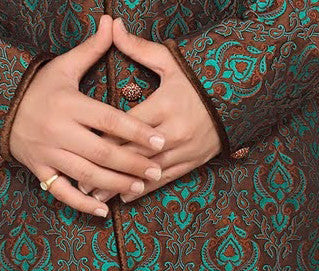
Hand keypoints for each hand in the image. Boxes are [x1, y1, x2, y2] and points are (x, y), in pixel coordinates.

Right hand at [8, 14, 165, 216]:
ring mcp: (49, 154)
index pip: (108, 120)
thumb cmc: (39, 88)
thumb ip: (91, 49)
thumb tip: (112, 22)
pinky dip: (83, 204)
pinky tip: (105, 211)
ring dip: (114, 184)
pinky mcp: (41, 170)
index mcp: (69, 104)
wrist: (0, 108)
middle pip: (101, 152)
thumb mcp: (63, 66)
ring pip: (87, 174)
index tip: (159, 141)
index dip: (135, 132)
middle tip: (156, 170)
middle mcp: (59, 131)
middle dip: (131, 164)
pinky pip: (64, 192)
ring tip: (139, 187)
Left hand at [90, 18, 222, 204]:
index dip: (105, 139)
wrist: (238, 98)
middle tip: (81, 181)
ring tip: (98, 196)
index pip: (128, 126)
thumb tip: (114, 26)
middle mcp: (173, 132)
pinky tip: (126, 196)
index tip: (81, 148)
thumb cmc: (198, 79)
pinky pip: (165, 179)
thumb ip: (138, 48)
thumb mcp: (170, 61)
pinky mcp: (191, 162)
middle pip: (133, 153)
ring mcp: (183, 150)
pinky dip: (145, 188)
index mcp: (165, 106)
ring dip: (121, 184)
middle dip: (106, 169)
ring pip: (147, 171)